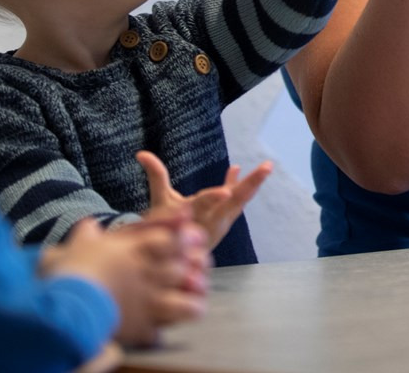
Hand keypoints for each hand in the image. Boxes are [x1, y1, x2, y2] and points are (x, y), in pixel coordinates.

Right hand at [44, 214, 209, 346]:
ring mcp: (148, 298)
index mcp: (133, 250)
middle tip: (200, 266)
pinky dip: (183, 315)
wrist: (62, 306)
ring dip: (195, 292)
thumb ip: (88, 234)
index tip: (197, 236)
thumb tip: (88, 225)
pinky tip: (185, 314)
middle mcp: (146, 272)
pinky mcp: (143, 323)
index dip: (190, 236)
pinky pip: (174, 319)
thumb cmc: (69, 273)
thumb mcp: (78, 246)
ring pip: (186, 291)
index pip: (172, 237)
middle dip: (197, 264)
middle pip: (184, 263)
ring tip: (197, 294)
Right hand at [136, 150, 270, 252]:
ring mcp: (222, 221)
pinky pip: (239, 201)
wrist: (177, 254)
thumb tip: (141, 153)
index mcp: (193, 215)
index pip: (204, 205)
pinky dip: (246, 186)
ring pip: (240, 202)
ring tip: (266, 167)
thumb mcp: (159, 201)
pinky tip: (254, 171)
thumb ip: (156, 176)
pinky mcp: (228, 220)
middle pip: (234, 201)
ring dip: (254, 184)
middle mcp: (210, 220)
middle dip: (250, 184)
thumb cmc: (166, 224)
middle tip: (266, 168)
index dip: (214, 198)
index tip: (226, 192)